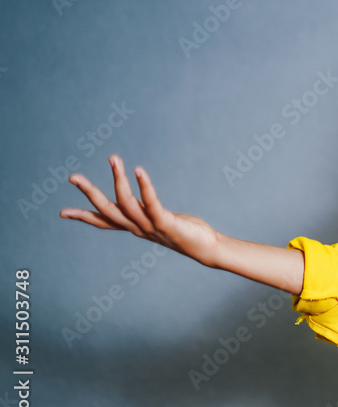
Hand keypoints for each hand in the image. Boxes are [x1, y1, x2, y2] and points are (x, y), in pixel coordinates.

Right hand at [60, 155, 220, 266]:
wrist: (206, 248)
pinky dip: (145, 186)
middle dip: (89, 193)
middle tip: (72, 177)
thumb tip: (136, 201)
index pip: (104, 222)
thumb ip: (145, 212)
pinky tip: (139, 171)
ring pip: (126, 203)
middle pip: (108, 210)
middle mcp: (138, 228)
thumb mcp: (158, 220)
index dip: (83, 217)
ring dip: (118, 179)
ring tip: (113, 158)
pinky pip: (152, 203)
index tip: (62, 212)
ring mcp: (151, 226)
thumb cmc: (184, 232)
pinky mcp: (166, 223)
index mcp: (134, 227)